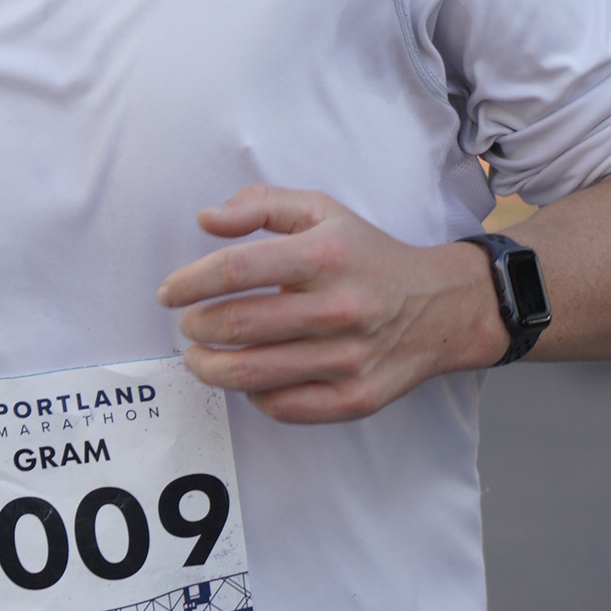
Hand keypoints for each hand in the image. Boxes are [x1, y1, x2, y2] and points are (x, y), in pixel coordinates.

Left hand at [157, 184, 502, 422]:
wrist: (441, 307)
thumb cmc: (367, 256)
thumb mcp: (322, 211)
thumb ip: (260, 204)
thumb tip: (205, 220)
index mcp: (324, 256)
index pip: (235, 270)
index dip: (189, 282)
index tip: (169, 293)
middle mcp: (337, 308)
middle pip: (237, 326)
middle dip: (195, 327)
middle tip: (188, 324)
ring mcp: (348, 359)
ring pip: (252, 373)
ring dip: (209, 367)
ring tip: (199, 356)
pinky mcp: (355, 398)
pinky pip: (283, 406)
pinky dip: (253, 395)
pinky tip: (248, 377)